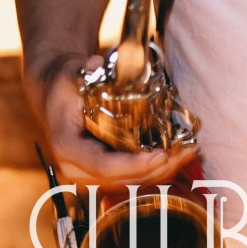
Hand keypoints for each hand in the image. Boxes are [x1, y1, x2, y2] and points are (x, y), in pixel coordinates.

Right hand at [31, 53, 195, 187]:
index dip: (134, 164)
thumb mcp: (70, 76)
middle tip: (188, 151)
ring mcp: (89, 174)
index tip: (162, 154)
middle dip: (158, 168)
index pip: (103, 165)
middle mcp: (76, 168)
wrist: (56, 94)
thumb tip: (94, 65)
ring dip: (163, 171)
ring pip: (131, 182)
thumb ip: (83, 72)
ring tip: (190, 153)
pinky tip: (180, 156)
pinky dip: (157, 169)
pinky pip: (133, 177)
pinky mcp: (103, 173)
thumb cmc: (65, 84)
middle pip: (123, 179)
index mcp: (66, 147)